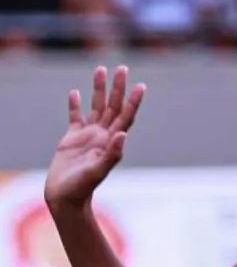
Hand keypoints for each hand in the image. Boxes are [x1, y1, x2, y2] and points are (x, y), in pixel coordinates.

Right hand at [44, 66, 145, 212]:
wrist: (66, 197)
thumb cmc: (83, 187)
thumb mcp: (98, 171)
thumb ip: (112, 154)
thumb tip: (123, 134)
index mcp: (112, 142)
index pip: (126, 117)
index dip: (133, 101)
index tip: (140, 85)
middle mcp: (103, 136)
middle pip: (113, 107)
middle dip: (117, 88)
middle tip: (122, 68)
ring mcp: (88, 136)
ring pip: (96, 107)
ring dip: (99, 90)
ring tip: (101, 70)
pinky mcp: (72, 138)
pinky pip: (75, 117)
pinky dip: (75, 104)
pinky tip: (75, 92)